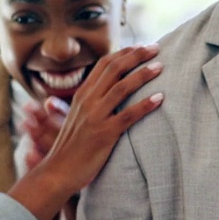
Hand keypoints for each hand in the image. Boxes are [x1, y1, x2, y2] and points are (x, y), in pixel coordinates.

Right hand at [7, 43, 162, 219]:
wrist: (57, 172)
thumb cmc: (71, 147)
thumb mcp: (78, 117)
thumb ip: (92, 102)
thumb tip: (109, 90)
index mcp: (82, 94)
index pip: (104, 64)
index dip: (124, 53)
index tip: (141, 47)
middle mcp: (88, 101)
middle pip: (114, 69)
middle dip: (137, 55)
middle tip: (156, 48)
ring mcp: (95, 117)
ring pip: (122, 87)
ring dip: (143, 74)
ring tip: (161, 67)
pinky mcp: (104, 134)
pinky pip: (128, 115)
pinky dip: (145, 105)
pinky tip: (160, 98)